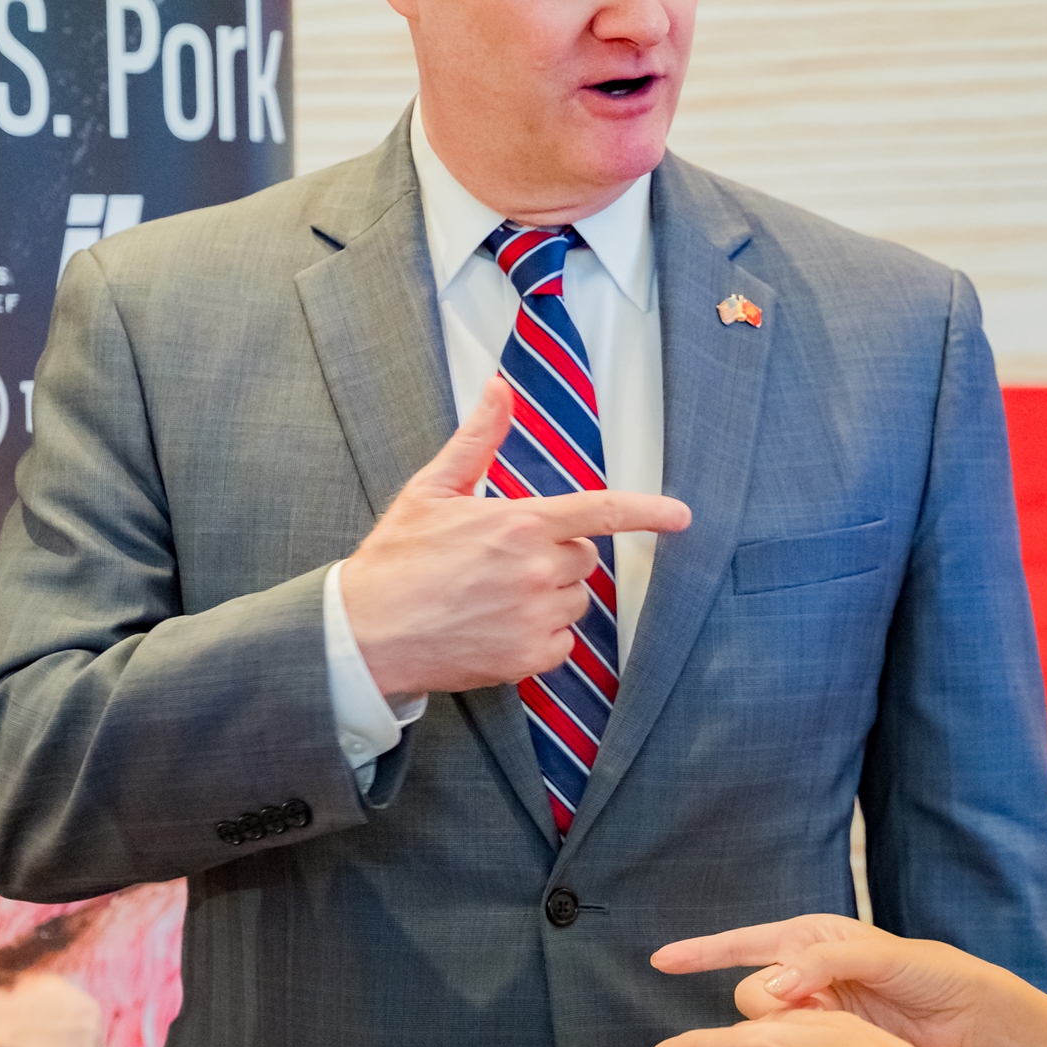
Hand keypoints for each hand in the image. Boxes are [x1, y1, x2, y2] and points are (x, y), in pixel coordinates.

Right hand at [340, 379, 691, 694]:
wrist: (365, 634)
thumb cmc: (397, 559)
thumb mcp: (432, 489)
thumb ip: (477, 439)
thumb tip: (498, 388)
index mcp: (520, 523)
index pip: (601, 511)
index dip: (648, 512)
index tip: (681, 517)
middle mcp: (536, 570)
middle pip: (585, 559)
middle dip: (557, 557)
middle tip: (503, 562)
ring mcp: (534, 617)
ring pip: (575, 602)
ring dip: (549, 598)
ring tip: (493, 597)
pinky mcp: (527, 658)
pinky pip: (561, 642)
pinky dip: (538, 637)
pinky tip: (496, 628)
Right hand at [653, 914, 1013, 1046]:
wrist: (964, 1015)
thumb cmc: (926, 971)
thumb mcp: (878, 956)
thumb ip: (823, 965)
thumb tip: (771, 986)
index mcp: (810, 940)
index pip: (742, 945)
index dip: (700, 953)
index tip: (661, 961)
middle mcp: (804, 975)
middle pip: (751, 995)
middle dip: (766, 1010)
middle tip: (811, 1015)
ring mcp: (814, 1013)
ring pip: (768, 1031)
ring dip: (783, 1039)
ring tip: (826, 1036)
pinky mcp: (827, 1046)